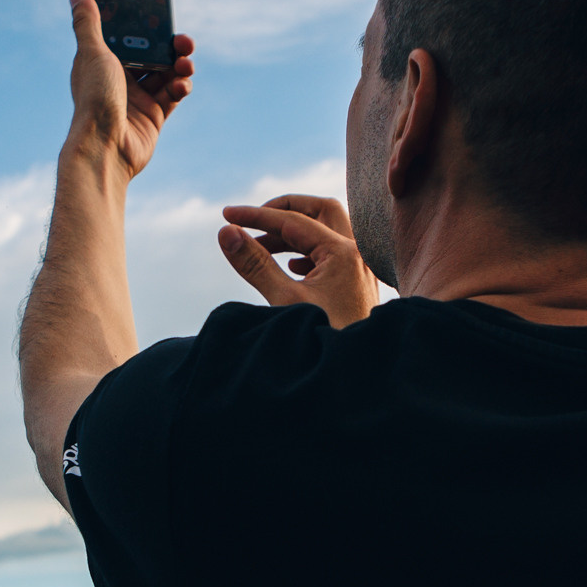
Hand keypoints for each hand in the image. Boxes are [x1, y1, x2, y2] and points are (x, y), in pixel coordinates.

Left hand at [65, 0, 193, 179]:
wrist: (105, 147)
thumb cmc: (94, 98)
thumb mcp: (92, 54)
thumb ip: (88, 24)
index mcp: (104, 63)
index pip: (129, 39)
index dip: (147, 28)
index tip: (163, 18)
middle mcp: (121, 80)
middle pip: (152, 56)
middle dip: (171, 47)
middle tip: (184, 42)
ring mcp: (138, 99)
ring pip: (166, 74)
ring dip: (180, 66)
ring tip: (186, 64)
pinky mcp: (153, 117)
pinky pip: (172, 96)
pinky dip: (180, 88)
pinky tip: (182, 86)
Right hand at [217, 195, 379, 328]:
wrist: (357, 377)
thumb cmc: (322, 340)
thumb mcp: (283, 300)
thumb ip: (254, 263)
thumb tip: (226, 232)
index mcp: (344, 252)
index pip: (293, 220)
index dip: (255, 216)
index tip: (226, 215)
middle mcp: (358, 253)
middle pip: (320, 210)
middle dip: (282, 211)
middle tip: (251, 221)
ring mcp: (361, 268)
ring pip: (328, 231)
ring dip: (294, 233)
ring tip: (260, 247)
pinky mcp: (357, 285)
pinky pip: (333, 252)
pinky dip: (308, 251)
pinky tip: (291, 268)